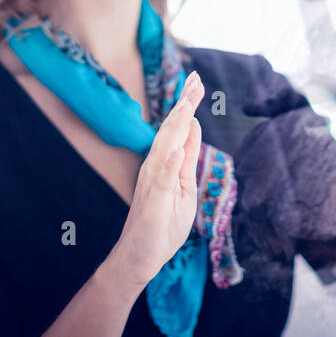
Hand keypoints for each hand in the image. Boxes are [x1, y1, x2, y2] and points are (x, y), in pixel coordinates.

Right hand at [106, 70, 204, 295]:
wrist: (139, 257)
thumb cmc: (161, 225)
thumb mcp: (183, 187)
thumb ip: (187, 159)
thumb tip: (193, 128)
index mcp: (165, 163)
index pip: (178, 129)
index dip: (187, 105)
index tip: (197, 81)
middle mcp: (155, 167)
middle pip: (171, 130)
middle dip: (184, 104)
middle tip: (195, 79)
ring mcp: (153, 182)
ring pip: (165, 148)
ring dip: (176, 125)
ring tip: (187, 102)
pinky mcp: (153, 201)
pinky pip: (161, 179)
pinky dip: (168, 163)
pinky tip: (175, 149)